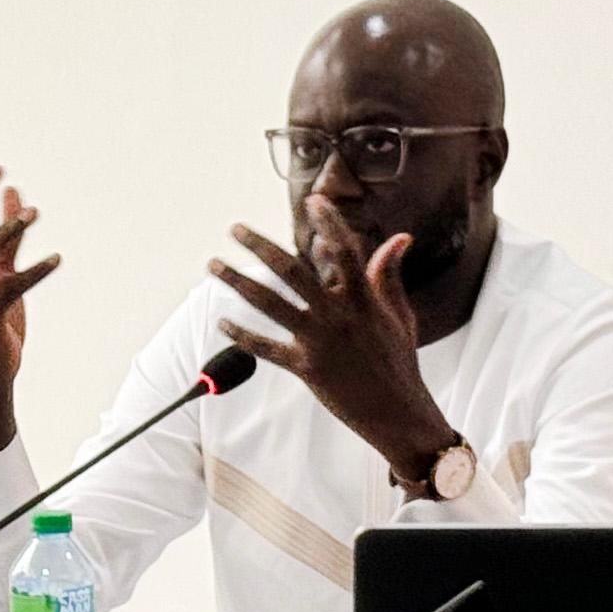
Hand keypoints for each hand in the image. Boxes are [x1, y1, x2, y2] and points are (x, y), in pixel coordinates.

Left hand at [209, 199, 454, 481]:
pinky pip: (267, 348)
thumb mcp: (400, 314)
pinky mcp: (307, 368)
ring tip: (213, 265)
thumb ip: (390, 274)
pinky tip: (222, 322)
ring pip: (270, 303)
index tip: (313, 199)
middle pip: (291, 270)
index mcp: (363, 298)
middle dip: (259, 245)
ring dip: (237, 282)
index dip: (329, 221)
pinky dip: (242, 336)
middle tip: (233, 228)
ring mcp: (320, 341)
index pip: (343, 249)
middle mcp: (338, 314)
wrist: (398, 412)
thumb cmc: (399, 361)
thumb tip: (400, 237)